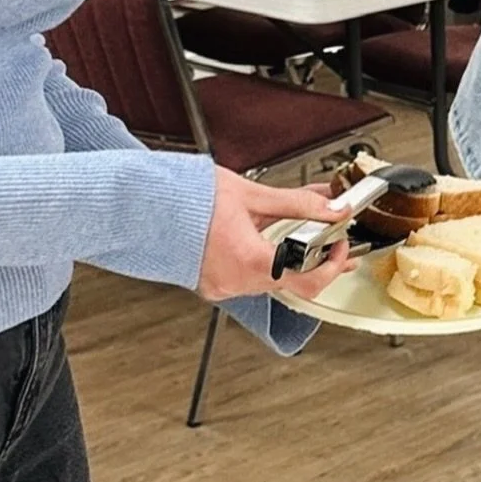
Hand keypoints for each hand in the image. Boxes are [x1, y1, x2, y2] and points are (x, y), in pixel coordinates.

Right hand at [197, 169, 355, 304]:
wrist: (141, 205)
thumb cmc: (184, 198)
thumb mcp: (250, 194)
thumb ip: (297, 203)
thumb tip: (331, 206)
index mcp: (249, 260)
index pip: (307, 277)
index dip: (331, 263)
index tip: (339, 243)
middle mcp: (236, 281)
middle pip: (293, 283)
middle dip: (318, 264)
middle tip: (335, 248)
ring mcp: (223, 287)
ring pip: (272, 283)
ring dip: (291, 263)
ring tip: (306, 243)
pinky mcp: (213, 286)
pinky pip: (249, 281)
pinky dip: (265, 265)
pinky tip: (269, 247)